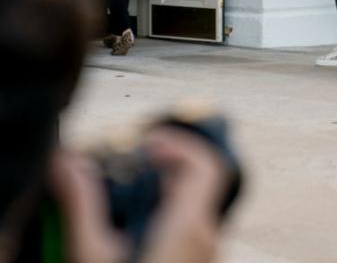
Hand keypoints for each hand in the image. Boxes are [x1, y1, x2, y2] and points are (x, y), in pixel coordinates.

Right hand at [48, 127, 228, 262]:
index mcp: (189, 227)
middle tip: (127, 165)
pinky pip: (188, 231)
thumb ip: (84, 204)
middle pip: (198, 183)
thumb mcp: (93, 255)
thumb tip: (71, 164)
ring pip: (193, 208)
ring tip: (120, 198)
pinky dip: (163, 217)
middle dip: (163, 165)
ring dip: (161, 193)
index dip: (180, 144)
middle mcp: (206, 238)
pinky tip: (128, 231)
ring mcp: (204, 255)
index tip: (145, 143)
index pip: (207, 165)